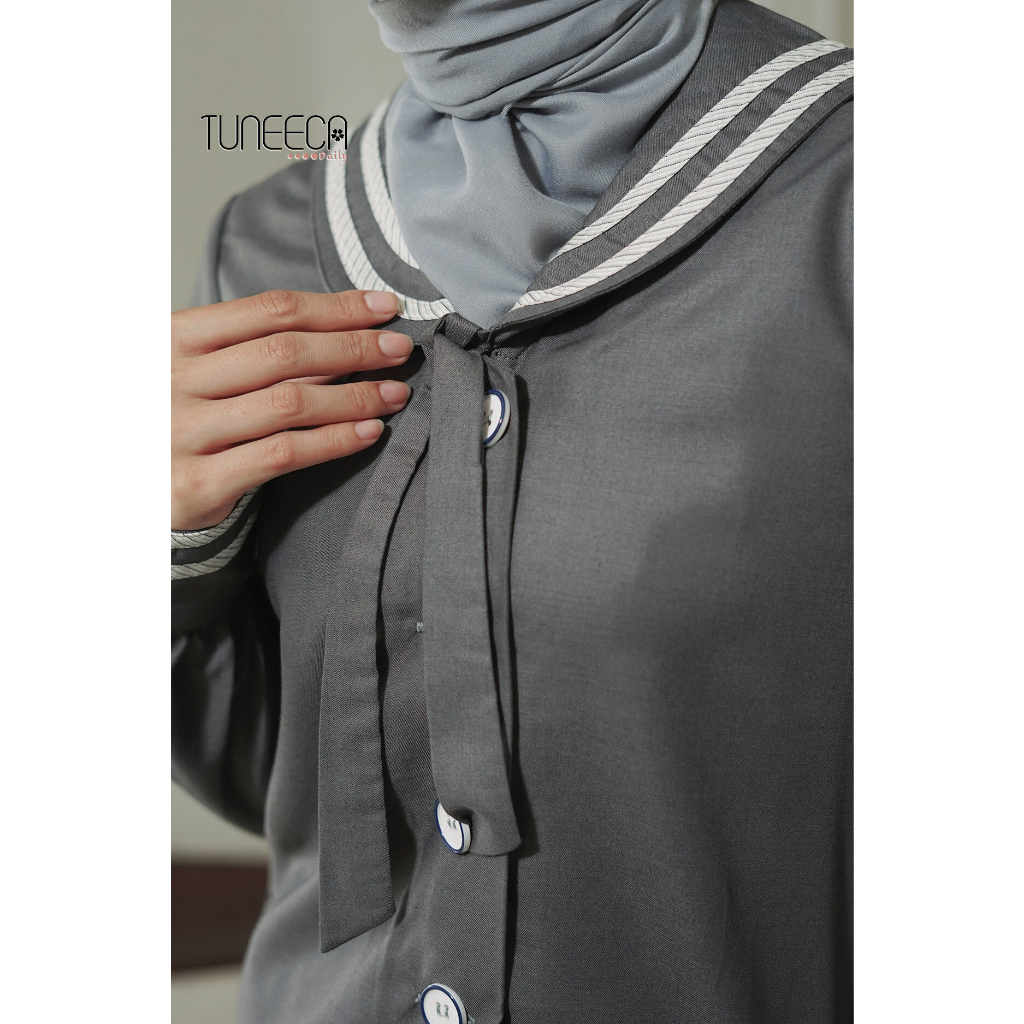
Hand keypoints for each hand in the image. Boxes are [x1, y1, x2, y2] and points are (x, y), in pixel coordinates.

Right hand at [172, 288, 412, 530]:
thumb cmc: (170, 415)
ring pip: (289, 403)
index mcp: (174, 337)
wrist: (120, 485)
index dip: (335, 307)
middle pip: (285, 352)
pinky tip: (368, 432)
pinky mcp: (199, 482)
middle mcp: (175, 379)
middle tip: (400, 348)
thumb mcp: (193, 368)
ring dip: (354, 396)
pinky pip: (282, 454)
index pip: (271, 310)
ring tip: (395, 392)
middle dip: (354, 347)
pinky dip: (334, 441)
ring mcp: (184, 432)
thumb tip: (342, 330)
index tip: (384, 307)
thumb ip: (250, 349)